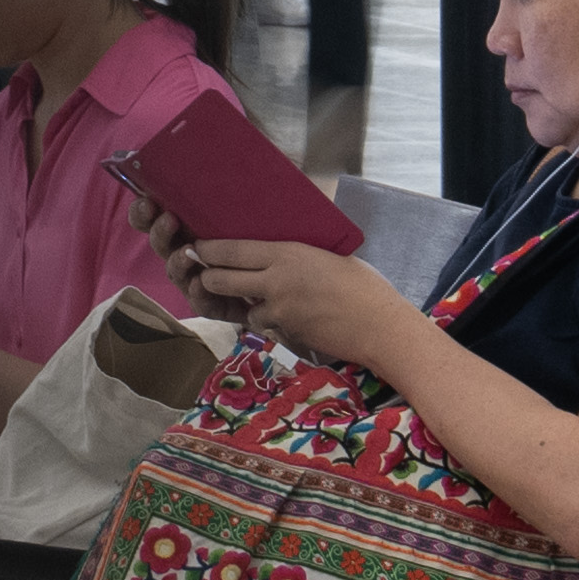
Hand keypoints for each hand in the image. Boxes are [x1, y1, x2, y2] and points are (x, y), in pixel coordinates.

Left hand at [162, 218, 402, 360]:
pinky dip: (270, 322)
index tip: (198, 247)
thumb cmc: (364, 286)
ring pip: (242, 307)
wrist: (380, 325)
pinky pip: (265, 324)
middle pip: (222, 279)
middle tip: (204, 274)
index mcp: (288, 253)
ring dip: (244, 304)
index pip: (233, 250)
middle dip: (207, 278)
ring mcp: (279, 309)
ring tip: (259, 297)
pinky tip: (289, 316)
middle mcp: (277, 280)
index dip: (209, 250)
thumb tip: (276, 247)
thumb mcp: (328, 255)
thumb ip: (297, 253)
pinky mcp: (286, 331)